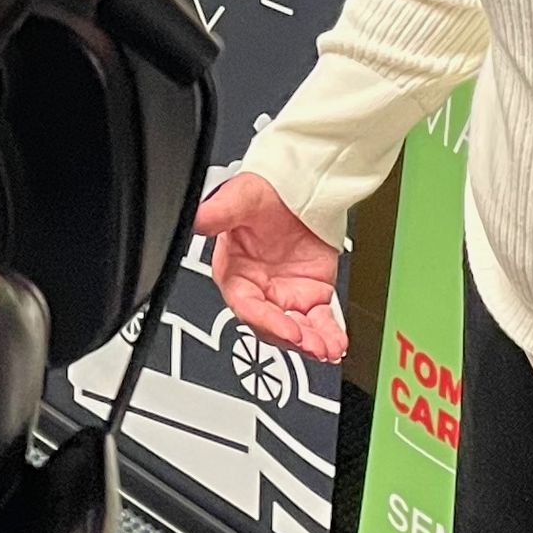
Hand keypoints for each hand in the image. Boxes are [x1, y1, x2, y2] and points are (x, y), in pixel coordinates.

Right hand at [197, 169, 344, 358]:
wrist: (300, 185)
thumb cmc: (265, 193)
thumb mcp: (239, 197)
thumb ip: (217, 213)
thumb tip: (196, 219)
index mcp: (234, 273)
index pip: (247, 306)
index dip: (266, 321)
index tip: (286, 329)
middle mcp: (258, 289)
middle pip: (271, 325)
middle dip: (290, 338)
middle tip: (310, 344)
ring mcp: (285, 295)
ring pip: (295, 328)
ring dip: (310, 343)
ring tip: (327, 348)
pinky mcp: (310, 294)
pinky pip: (318, 321)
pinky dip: (328, 334)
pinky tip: (336, 343)